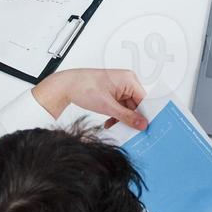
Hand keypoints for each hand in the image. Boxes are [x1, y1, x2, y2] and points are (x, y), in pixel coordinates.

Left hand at [33, 68, 147, 129]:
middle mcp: (126, 82)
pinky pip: (120, 107)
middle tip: (128, 131)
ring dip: (121, 119)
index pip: (145, 100)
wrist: (66, 86)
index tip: (144, 128)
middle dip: (130, 119)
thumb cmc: (84, 87)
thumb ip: (127, 116)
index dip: (144, 115)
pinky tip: (109, 123)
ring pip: (128, 108)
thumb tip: (142, 124)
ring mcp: (120, 88)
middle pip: (137, 105)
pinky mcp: (113, 93)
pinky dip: (116, 116)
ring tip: (113, 126)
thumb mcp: (108, 106)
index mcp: (129, 79)